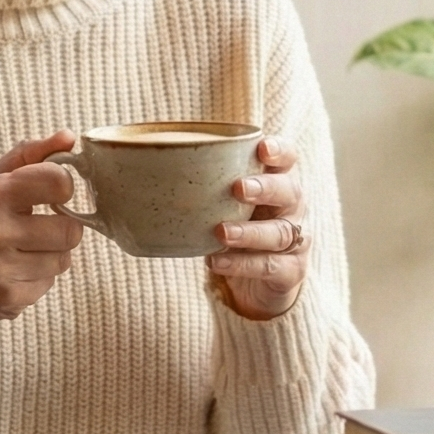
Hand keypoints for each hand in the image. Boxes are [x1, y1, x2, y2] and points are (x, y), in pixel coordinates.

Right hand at [0, 133, 83, 329]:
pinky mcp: (8, 299)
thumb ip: (26, 157)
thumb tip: (69, 138)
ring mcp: (0, 269)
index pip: (58, 183)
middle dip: (60, 229)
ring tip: (19, 254)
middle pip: (70, 229)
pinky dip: (35, 280)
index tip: (50, 195)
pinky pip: (48, 284)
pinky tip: (10, 275)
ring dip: (49, 256)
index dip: (61, 189)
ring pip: (63, 260)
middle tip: (36, 229)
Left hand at [205, 138, 308, 319]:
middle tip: (237, 188)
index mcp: (278, 182)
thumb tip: (138, 169)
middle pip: (290, 191)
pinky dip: (242, 264)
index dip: (280, 150)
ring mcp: (296, 241)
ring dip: (249, 232)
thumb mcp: (222, 206)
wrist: (256, 284)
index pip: (288, 158)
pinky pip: (269, 266)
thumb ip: (200, 187)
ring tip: (220, 232)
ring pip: (279, 233)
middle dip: (265, 187)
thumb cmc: (236, 230)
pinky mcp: (290, 271)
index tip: (262, 148)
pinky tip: (217, 262)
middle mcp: (292, 208)